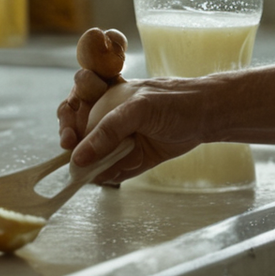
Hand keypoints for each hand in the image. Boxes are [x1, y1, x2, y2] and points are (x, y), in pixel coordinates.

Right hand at [58, 71, 203, 183]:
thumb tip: (77, 157)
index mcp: (104, 98)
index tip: (68, 140)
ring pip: (94, 157)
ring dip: (93, 166)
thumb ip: (106, 131)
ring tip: (99, 171)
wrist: (209, 117)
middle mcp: (107, 119)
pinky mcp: (132, 159)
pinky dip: (109, 176)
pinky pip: (112, 171)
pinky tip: (111, 176)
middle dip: (76, 149)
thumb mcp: (136, 110)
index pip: (72, 108)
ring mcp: (119, 141)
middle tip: (77, 159)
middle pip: (78, 136)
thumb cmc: (173, 102)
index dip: (65, 122)